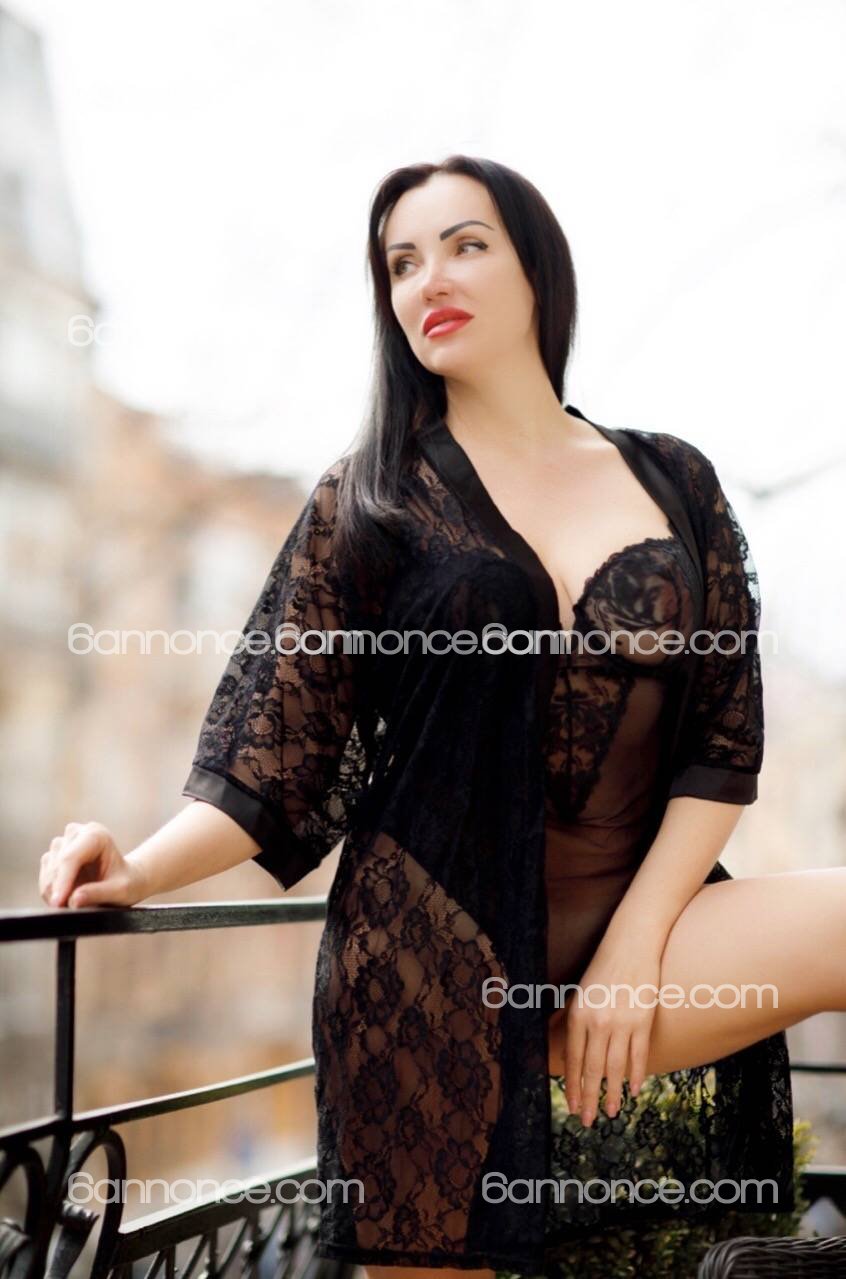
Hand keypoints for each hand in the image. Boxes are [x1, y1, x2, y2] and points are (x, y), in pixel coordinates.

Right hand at [39, 822, 148, 908]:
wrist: (126, 879)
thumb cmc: (128, 883)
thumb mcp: (121, 891)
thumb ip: (99, 894)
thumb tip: (74, 899)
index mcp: (96, 835)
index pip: (71, 857)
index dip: (62, 881)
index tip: (58, 903)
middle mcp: (77, 833)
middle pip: (57, 863)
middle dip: (58, 889)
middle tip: (66, 910)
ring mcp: (64, 843)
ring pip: (48, 869)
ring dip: (54, 890)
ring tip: (72, 904)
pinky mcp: (55, 855)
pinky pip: (45, 875)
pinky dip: (51, 890)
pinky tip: (65, 898)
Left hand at [558, 944, 661, 1126]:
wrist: (631, 946)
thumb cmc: (603, 969)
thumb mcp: (579, 993)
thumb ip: (571, 1020)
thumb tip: (565, 1049)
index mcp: (578, 1015)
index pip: (573, 1060)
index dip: (573, 1086)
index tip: (573, 1106)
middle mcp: (597, 1022)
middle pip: (592, 1069)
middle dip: (589, 1098)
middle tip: (587, 1121)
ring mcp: (621, 1022)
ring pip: (615, 1067)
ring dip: (612, 1093)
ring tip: (610, 1113)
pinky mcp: (642, 1021)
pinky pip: (638, 1055)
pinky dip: (634, 1075)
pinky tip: (632, 1091)